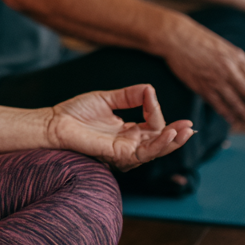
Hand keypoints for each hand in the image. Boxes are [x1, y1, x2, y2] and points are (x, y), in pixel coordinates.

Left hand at [44, 84, 193, 170]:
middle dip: (177, 135)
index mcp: (127, 132)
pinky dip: (158, 144)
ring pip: (156, 150)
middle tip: (190, 125)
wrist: (54, 122)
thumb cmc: (75, 112)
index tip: (149, 93)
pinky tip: (168, 133)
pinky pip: (144, 153)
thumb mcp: (107, 99)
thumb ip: (130, 95)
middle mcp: (129, 144)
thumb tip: (150, 88)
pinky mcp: (119, 155)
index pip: (152, 124)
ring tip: (185, 131)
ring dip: (172, 141)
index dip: (154, 109)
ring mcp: (125, 151)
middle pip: (160, 142)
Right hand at [161, 16, 244, 127]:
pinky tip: (233, 119)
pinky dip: (227, 113)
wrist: (176, 37)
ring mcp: (215, 79)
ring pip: (235, 102)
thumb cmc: (199, 39)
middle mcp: (229, 70)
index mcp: (236, 58)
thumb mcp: (224, 46)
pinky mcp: (201, 86)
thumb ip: (237, 61)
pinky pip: (218, 104)